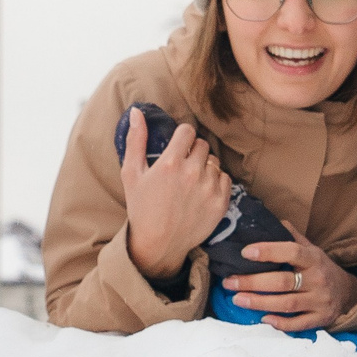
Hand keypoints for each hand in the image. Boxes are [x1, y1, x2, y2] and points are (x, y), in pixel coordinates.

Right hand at [119, 105, 230, 283]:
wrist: (158, 244)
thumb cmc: (141, 208)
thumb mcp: (131, 174)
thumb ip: (135, 140)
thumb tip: (137, 111)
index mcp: (170, 163)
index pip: (187, 131)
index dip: (182, 137)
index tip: (177, 147)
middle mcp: (193, 173)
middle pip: (203, 144)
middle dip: (193, 151)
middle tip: (183, 166)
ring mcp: (209, 188)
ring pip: (214, 161)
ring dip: (205, 166)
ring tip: (191, 181)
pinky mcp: (221, 202)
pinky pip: (226, 178)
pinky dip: (216, 181)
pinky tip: (202, 190)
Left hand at [221, 236, 354, 332]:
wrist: (348, 292)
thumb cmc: (321, 269)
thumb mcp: (312, 250)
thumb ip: (293, 238)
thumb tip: (273, 221)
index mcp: (314, 259)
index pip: (291, 252)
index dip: (268, 251)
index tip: (245, 253)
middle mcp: (318, 279)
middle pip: (283, 282)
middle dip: (253, 282)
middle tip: (229, 283)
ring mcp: (320, 301)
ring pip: (287, 303)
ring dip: (260, 303)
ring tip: (238, 300)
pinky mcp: (320, 319)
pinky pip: (298, 324)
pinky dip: (280, 323)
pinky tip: (263, 319)